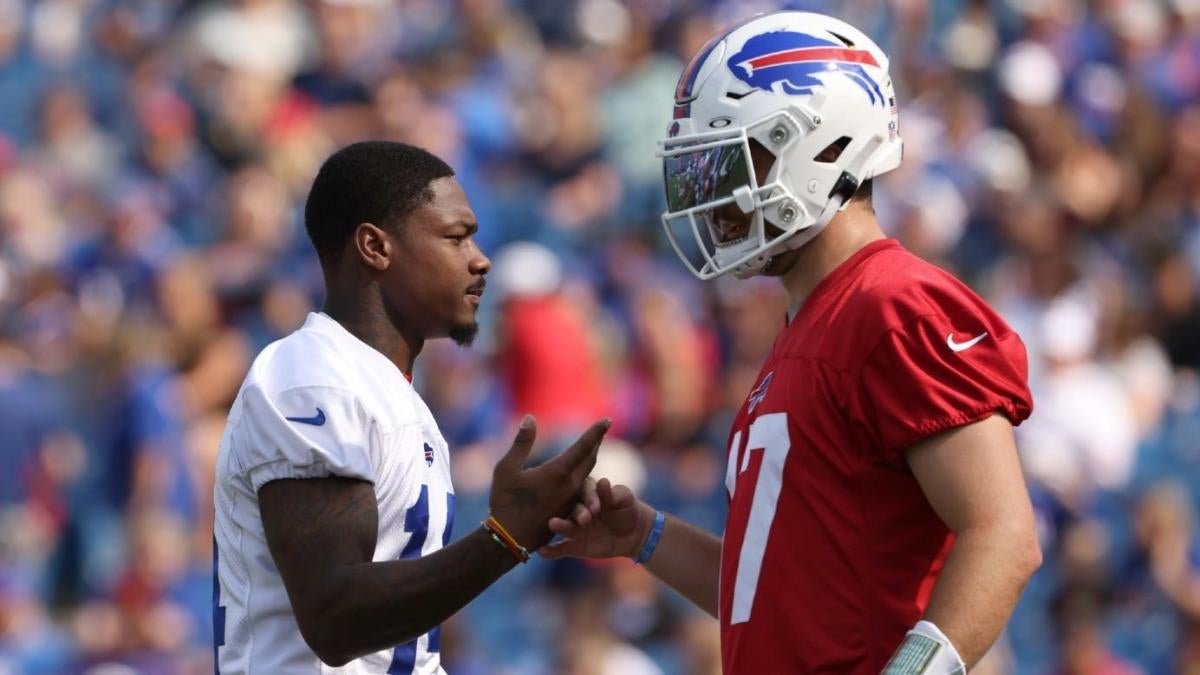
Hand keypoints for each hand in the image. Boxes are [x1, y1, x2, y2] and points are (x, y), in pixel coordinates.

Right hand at [489, 415, 610, 549]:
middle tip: (601, 430)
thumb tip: (530, 418)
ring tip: (592, 448)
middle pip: (590, 459)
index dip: (597, 432)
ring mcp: (571, 500)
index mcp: (558, 472)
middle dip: (595, 443)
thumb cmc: (505, 503)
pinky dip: (582, 476)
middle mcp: (570, 486)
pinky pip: (580, 490)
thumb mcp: (507, 469)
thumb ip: (521, 443)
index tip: (608, 419)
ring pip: (587, 475)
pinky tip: (578, 473)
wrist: (509, 540)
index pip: (584, 446)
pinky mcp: (567, 511)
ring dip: (590, 459)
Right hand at [538, 478, 654, 560]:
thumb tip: (603, 482)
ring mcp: (573, 527)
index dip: (589, 497)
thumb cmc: (627, 508)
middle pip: (572, 508)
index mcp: (586, 491)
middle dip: (577, 513)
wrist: (633, 533)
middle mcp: (576, 508)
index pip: (583, 490)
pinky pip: (560, 548)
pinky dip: (550, 550)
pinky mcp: (573, 546)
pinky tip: (541, 550)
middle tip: (584, 520)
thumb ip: (612, 492)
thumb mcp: (624, 498)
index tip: (597, 507)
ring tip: (552, 524)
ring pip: (564, 526)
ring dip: (558, 525)